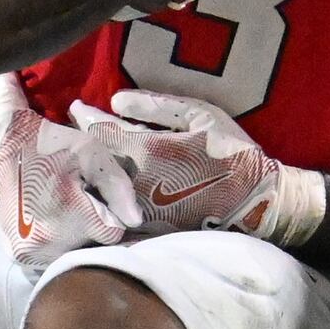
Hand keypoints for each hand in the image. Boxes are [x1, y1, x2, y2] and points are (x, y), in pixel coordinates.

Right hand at [0, 97, 138, 266]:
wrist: (0, 145)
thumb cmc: (51, 145)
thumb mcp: (92, 155)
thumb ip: (118, 188)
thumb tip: (135, 221)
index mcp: (70, 215)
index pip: (112, 234)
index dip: (109, 213)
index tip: (95, 196)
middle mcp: (48, 242)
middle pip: (92, 249)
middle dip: (92, 227)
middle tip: (77, 200)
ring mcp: (30, 252)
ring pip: (72, 256)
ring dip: (74, 238)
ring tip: (61, 209)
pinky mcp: (17, 255)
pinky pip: (50, 257)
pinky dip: (55, 242)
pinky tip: (47, 218)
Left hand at [70, 87, 325, 244]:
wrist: (258, 204)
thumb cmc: (233, 152)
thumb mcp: (202, 115)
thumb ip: (156, 105)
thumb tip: (115, 99)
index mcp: (149, 149)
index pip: (102, 130)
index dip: (86, 116)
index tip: (76, 108)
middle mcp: (138, 181)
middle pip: (96, 161)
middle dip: (84, 145)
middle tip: (71, 133)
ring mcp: (140, 208)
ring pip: (101, 188)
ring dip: (91, 174)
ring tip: (83, 162)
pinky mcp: (149, 229)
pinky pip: (118, 210)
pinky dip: (106, 197)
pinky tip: (102, 190)